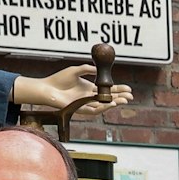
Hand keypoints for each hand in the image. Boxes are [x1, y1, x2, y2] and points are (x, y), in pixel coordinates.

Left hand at [12, 65, 134, 113]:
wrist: (48, 88)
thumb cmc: (59, 79)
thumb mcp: (75, 70)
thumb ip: (87, 69)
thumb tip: (98, 70)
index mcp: (89, 88)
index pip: (107, 89)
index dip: (118, 89)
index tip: (128, 88)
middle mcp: (90, 97)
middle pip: (109, 98)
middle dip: (121, 97)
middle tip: (130, 96)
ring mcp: (86, 104)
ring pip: (104, 105)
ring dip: (115, 103)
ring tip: (125, 100)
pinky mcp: (81, 109)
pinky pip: (96, 110)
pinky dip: (105, 107)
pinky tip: (112, 103)